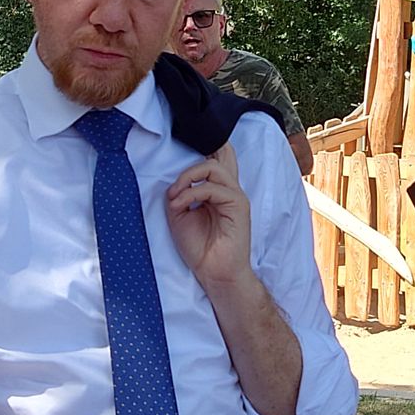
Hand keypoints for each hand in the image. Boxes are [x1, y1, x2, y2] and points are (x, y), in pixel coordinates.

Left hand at [165, 144, 251, 293]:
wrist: (214, 272)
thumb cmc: (200, 247)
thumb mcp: (179, 216)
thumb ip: (179, 195)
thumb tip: (175, 185)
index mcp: (217, 190)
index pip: (219, 158)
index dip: (208, 145)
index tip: (188, 142)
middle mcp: (228, 189)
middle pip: (223, 153)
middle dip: (198, 156)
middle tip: (178, 181)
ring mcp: (235, 196)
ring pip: (214, 167)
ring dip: (188, 178)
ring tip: (176, 196)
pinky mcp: (238, 205)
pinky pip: (213, 188)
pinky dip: (191, 194)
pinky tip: (181, 206)